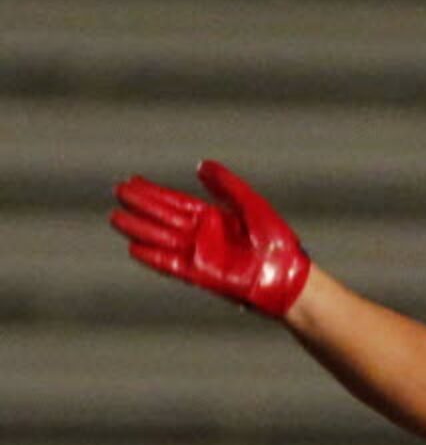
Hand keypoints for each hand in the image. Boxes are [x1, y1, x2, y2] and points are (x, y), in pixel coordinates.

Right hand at [110, 160, 309, 317]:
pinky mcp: (203, 275)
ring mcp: (201, 256)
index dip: (154, 193)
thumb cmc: (277, 242)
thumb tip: (201, 166)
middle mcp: (203, 236)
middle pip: (165, 218)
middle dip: (142, 206)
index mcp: (214, 219)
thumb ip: (226, 185)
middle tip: (118, 193)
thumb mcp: (251, 205)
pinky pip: (173, 265)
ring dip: (141, 230)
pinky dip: (155, 257)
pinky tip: (134, 248)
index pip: (176, 202)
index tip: (133, 182)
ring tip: (117, 219)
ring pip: (163, 239)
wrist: (289, 278)